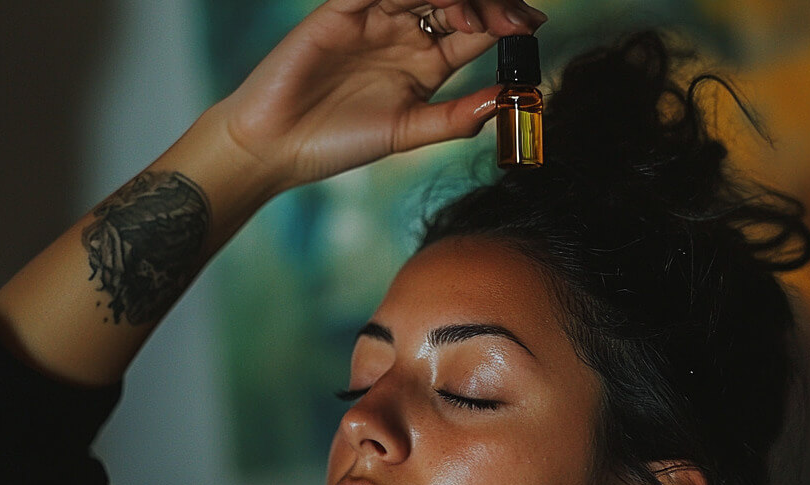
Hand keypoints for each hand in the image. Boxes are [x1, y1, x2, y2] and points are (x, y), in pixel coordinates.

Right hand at [213, 0, 546, 191]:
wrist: (276, 146)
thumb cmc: (338, 143)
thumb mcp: (407, 133)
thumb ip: (455, 118)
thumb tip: (506, 102)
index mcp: (426, 64)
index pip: (475, 33)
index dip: (505, 24)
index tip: (534, 26)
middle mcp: (405, 34)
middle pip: (458, 2)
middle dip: (490, 5)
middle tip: (512, 20)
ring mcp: (375, 17)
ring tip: (473, 18)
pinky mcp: (342, 8)